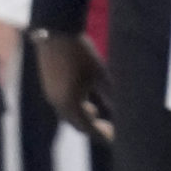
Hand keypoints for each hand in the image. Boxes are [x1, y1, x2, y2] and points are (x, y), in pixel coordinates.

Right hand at [33, 29, 114, 143]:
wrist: (55, 32)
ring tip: (96, 113)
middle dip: (92, 128)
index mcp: (69, 103)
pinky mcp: (48, 86)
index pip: (88, 128)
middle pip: (76, 124)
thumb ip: (110, 94)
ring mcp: (50, 95)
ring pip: (68, 114)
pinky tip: (84, 99)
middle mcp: (57, 103)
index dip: (103, 134)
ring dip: (82, 117)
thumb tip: (122, 110)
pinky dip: (74, 107)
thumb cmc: (80, 53)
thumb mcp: (100, 74)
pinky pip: (62, 105)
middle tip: (109, 129)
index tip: (116, 138)